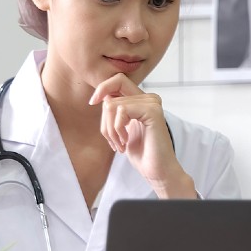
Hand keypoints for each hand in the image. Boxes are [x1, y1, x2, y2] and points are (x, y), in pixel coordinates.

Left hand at [88, 73, 195, 198]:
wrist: (157, 171)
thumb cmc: (142, 154)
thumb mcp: (122, 128)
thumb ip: (116, 111)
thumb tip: (102, 97)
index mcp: (142, 100)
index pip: (118, 80)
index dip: (102, 88)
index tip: (92, 103)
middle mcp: (149, 98)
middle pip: (110, 96)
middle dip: (105, 122)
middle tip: (113, 142)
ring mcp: (152, 103)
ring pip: (112, 105)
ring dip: (110, 130)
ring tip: (120, 145)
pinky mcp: (152, 111)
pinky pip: (121, 111)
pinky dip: (117, 129)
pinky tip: (126, 142)